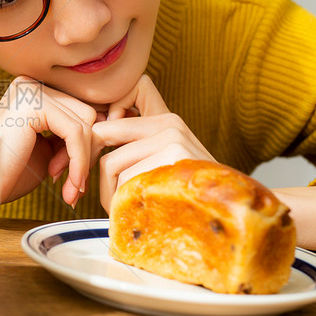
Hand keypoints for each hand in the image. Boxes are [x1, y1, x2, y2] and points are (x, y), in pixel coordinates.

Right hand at [0, 76, 96, 205]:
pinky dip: (79, 162)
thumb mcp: (48, 149)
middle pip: (87, 113)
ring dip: (82, 160)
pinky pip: (76, 132)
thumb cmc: (9, 174)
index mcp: (31, 91)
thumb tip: (109, 126)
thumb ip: (71, 134)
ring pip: (86, 123)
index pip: (80, 109)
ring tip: (66, 185)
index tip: (76, 176)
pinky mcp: (34, 105)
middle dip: (86, 152)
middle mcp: (30, 84)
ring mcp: (30, 91)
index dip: (86, 145)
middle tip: (73, 183)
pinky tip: (70, 185)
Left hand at [92, 75, 215, 211]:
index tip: (97, 151)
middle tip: (88, 187)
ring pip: (111, 163)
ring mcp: (172, 139)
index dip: (97, 129)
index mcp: (165, 119)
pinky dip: (122, 200)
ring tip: (122, 206)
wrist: (226, 215)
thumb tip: (90, 138)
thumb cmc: (185, 194)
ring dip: (108, 192)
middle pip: (103, 133)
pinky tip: (138, 210)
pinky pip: (125, 180)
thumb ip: (134, 145)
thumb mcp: (162, 163)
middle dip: (90, 162)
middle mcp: (169, 123)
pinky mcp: (172, 158)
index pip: (121, 101)